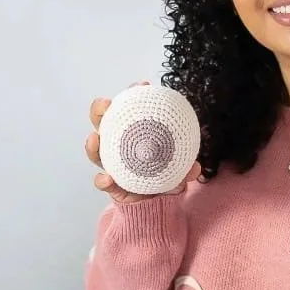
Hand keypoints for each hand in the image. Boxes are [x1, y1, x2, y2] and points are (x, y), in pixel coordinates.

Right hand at [85, 81, 200, 203]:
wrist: (156, 204)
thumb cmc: (164, 177)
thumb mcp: (179, 171)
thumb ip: (185, 169)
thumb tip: (195, 167)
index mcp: (135, 135)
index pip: (130, 110)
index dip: (133, 95)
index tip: (143, 86)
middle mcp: (118, 146)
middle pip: (103, 123)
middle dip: (100, 110)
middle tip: (106, 103)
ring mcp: (111, 164)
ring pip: (96, 150)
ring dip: (93, 143)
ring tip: (95, 138)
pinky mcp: (109, 185)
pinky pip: (102, 182)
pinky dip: (102, 180)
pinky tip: (106, 179)